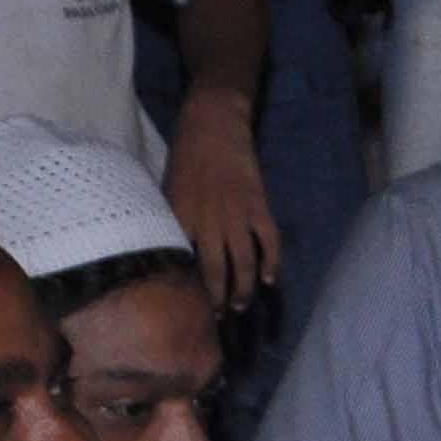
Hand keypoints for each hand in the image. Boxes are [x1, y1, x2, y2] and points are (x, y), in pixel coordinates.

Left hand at [164, 93, 281, 312]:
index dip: (187, 289)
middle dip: (217, 299)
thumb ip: (173, 219)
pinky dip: (272, 264)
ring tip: (241, 306)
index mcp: (182, 215)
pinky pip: (269, 243)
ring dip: (244, 289)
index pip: (185, 262)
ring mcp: (237, 215)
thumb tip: (174, 250)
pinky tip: (270, 280)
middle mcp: (209, 220)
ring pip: (244, 263)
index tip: (187, 307)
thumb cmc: (185, 155)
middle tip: (217, 317)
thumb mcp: (168, 187)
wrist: (213, 123)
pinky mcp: (259, 207)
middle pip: (215, 271)